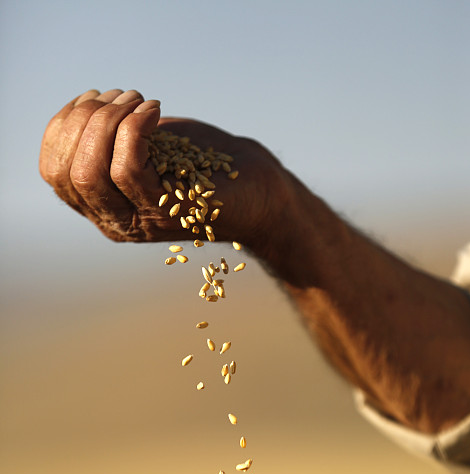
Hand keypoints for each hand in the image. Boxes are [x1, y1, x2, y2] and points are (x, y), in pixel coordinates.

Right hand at [40, 88, 287, 245]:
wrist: (258, 191)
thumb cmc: (205, 164)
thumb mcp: (149, 146)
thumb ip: (113, 140)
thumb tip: (84, 112)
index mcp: (102, 207)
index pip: (53, 172)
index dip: (63, 127)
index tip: (94, 99)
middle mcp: (114, 221)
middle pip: (68, 172)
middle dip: (86, 120)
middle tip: (124, 97)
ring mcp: (140, 220)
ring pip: (92, 172)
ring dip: (109, 122)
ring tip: (141, 101)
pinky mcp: (166, 210)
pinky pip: (128, 167)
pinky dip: (135, 127)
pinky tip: (156, 110)